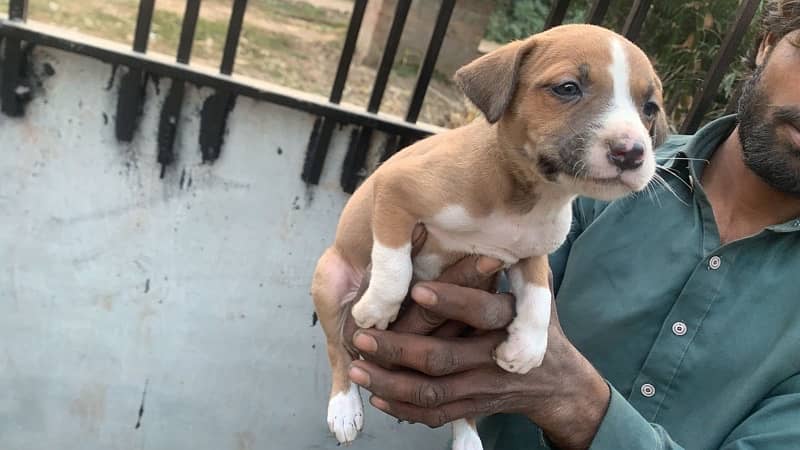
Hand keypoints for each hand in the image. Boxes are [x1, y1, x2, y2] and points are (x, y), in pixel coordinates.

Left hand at [343, 232, 610, 448]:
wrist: (556, 384)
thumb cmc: (539, 325)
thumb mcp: (538, 291)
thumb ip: (517, 263)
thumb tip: (494, 224)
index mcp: (511, 322)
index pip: (480, 311)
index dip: (451, 301)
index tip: (417, 288)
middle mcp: (494, 358)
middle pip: (441, 358)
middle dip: (398, 349)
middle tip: (361, 336)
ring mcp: (481, 388)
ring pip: (430, 393)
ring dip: (389, 382)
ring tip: (356, 367)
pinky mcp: (471, 408)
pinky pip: (433, 415)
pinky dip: (403, 409)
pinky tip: (375, 395)